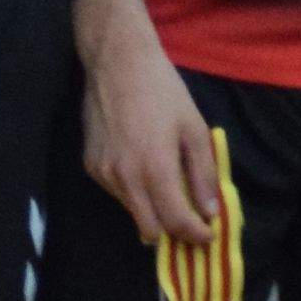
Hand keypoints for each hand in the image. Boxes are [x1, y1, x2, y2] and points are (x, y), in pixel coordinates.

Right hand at [74, 0, 219, 244]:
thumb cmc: (163, 92)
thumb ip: (203, 174)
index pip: (175, 221)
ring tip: (171, 188)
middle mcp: (124, 178)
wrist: (118, 65)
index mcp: (155, 169)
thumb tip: (210, 211)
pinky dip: (135, 193)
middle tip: (192, 223)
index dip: (195, 235)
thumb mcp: (194, 130)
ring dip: (153, 211)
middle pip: (150, 229)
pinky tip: (144, 168)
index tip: (208, 236)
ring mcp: (103, 173)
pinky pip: (117, 193)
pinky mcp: (90, 166)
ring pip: (132, 212)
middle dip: (173, 232)